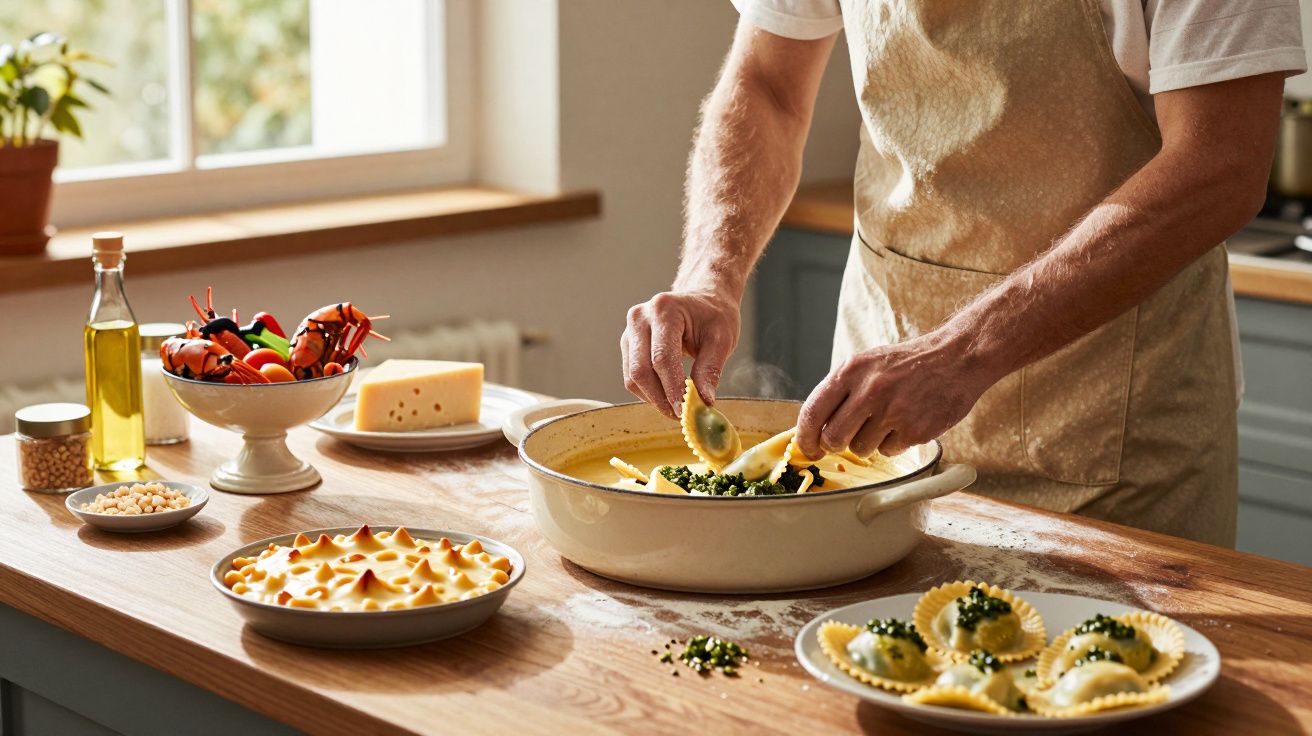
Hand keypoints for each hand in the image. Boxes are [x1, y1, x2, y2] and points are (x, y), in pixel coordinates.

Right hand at [621, 290, 739, 418]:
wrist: (703, 299)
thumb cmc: (714, 315)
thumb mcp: (722, 338)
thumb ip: (710, 369)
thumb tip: (703, 401)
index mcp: (664, 310)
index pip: (662, 358)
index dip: (672, 388)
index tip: (685, 411)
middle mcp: (640, 318)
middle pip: (641, 370)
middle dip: (660, 398)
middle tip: (681, 415)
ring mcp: (630, 332)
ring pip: (633, 377)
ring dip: (654, 398)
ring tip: (678, 406)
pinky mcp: (628, 346)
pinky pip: (632, 377)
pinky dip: (649, 391)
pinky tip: (668, 393)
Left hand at [795, 333, 995, 458]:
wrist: (956, 358)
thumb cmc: (906, 364)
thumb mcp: (867, 364)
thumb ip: (840, 391)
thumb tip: (813, 427)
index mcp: (851, 371)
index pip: (813, 412)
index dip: (805, 437)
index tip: (808, 449)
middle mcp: (869, 390)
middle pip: (833, 438)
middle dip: (836, 444)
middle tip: (848, 437)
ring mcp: (893, 411)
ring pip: (860, 449)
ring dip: (869, 442)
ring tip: (887, 419)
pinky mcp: (915, 430)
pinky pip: (888, 452)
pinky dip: (894, 443)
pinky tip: (906, 422)